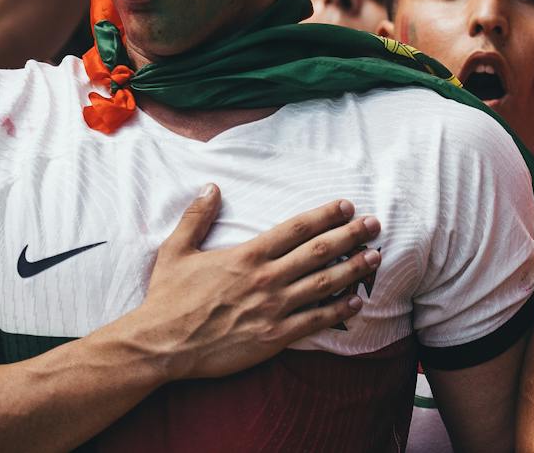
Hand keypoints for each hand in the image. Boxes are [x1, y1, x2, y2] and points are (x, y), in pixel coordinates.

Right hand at [126, 186, 383, 379]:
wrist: (158, 346)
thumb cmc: (166, 299)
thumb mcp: (175, 251)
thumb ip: (196, 218)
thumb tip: (210, 187)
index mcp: (247, 255)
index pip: (297, 228)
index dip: (326, 215)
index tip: (347, 206)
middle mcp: (266, 278)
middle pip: (320, 252)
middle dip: (351, 235)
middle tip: (375, 225)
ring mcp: (272, 308)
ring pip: (324, 284)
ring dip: (354, 269)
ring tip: (375, 256)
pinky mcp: (274, 337)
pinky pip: (315, 321)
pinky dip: (339, 310)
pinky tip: (357, 301)